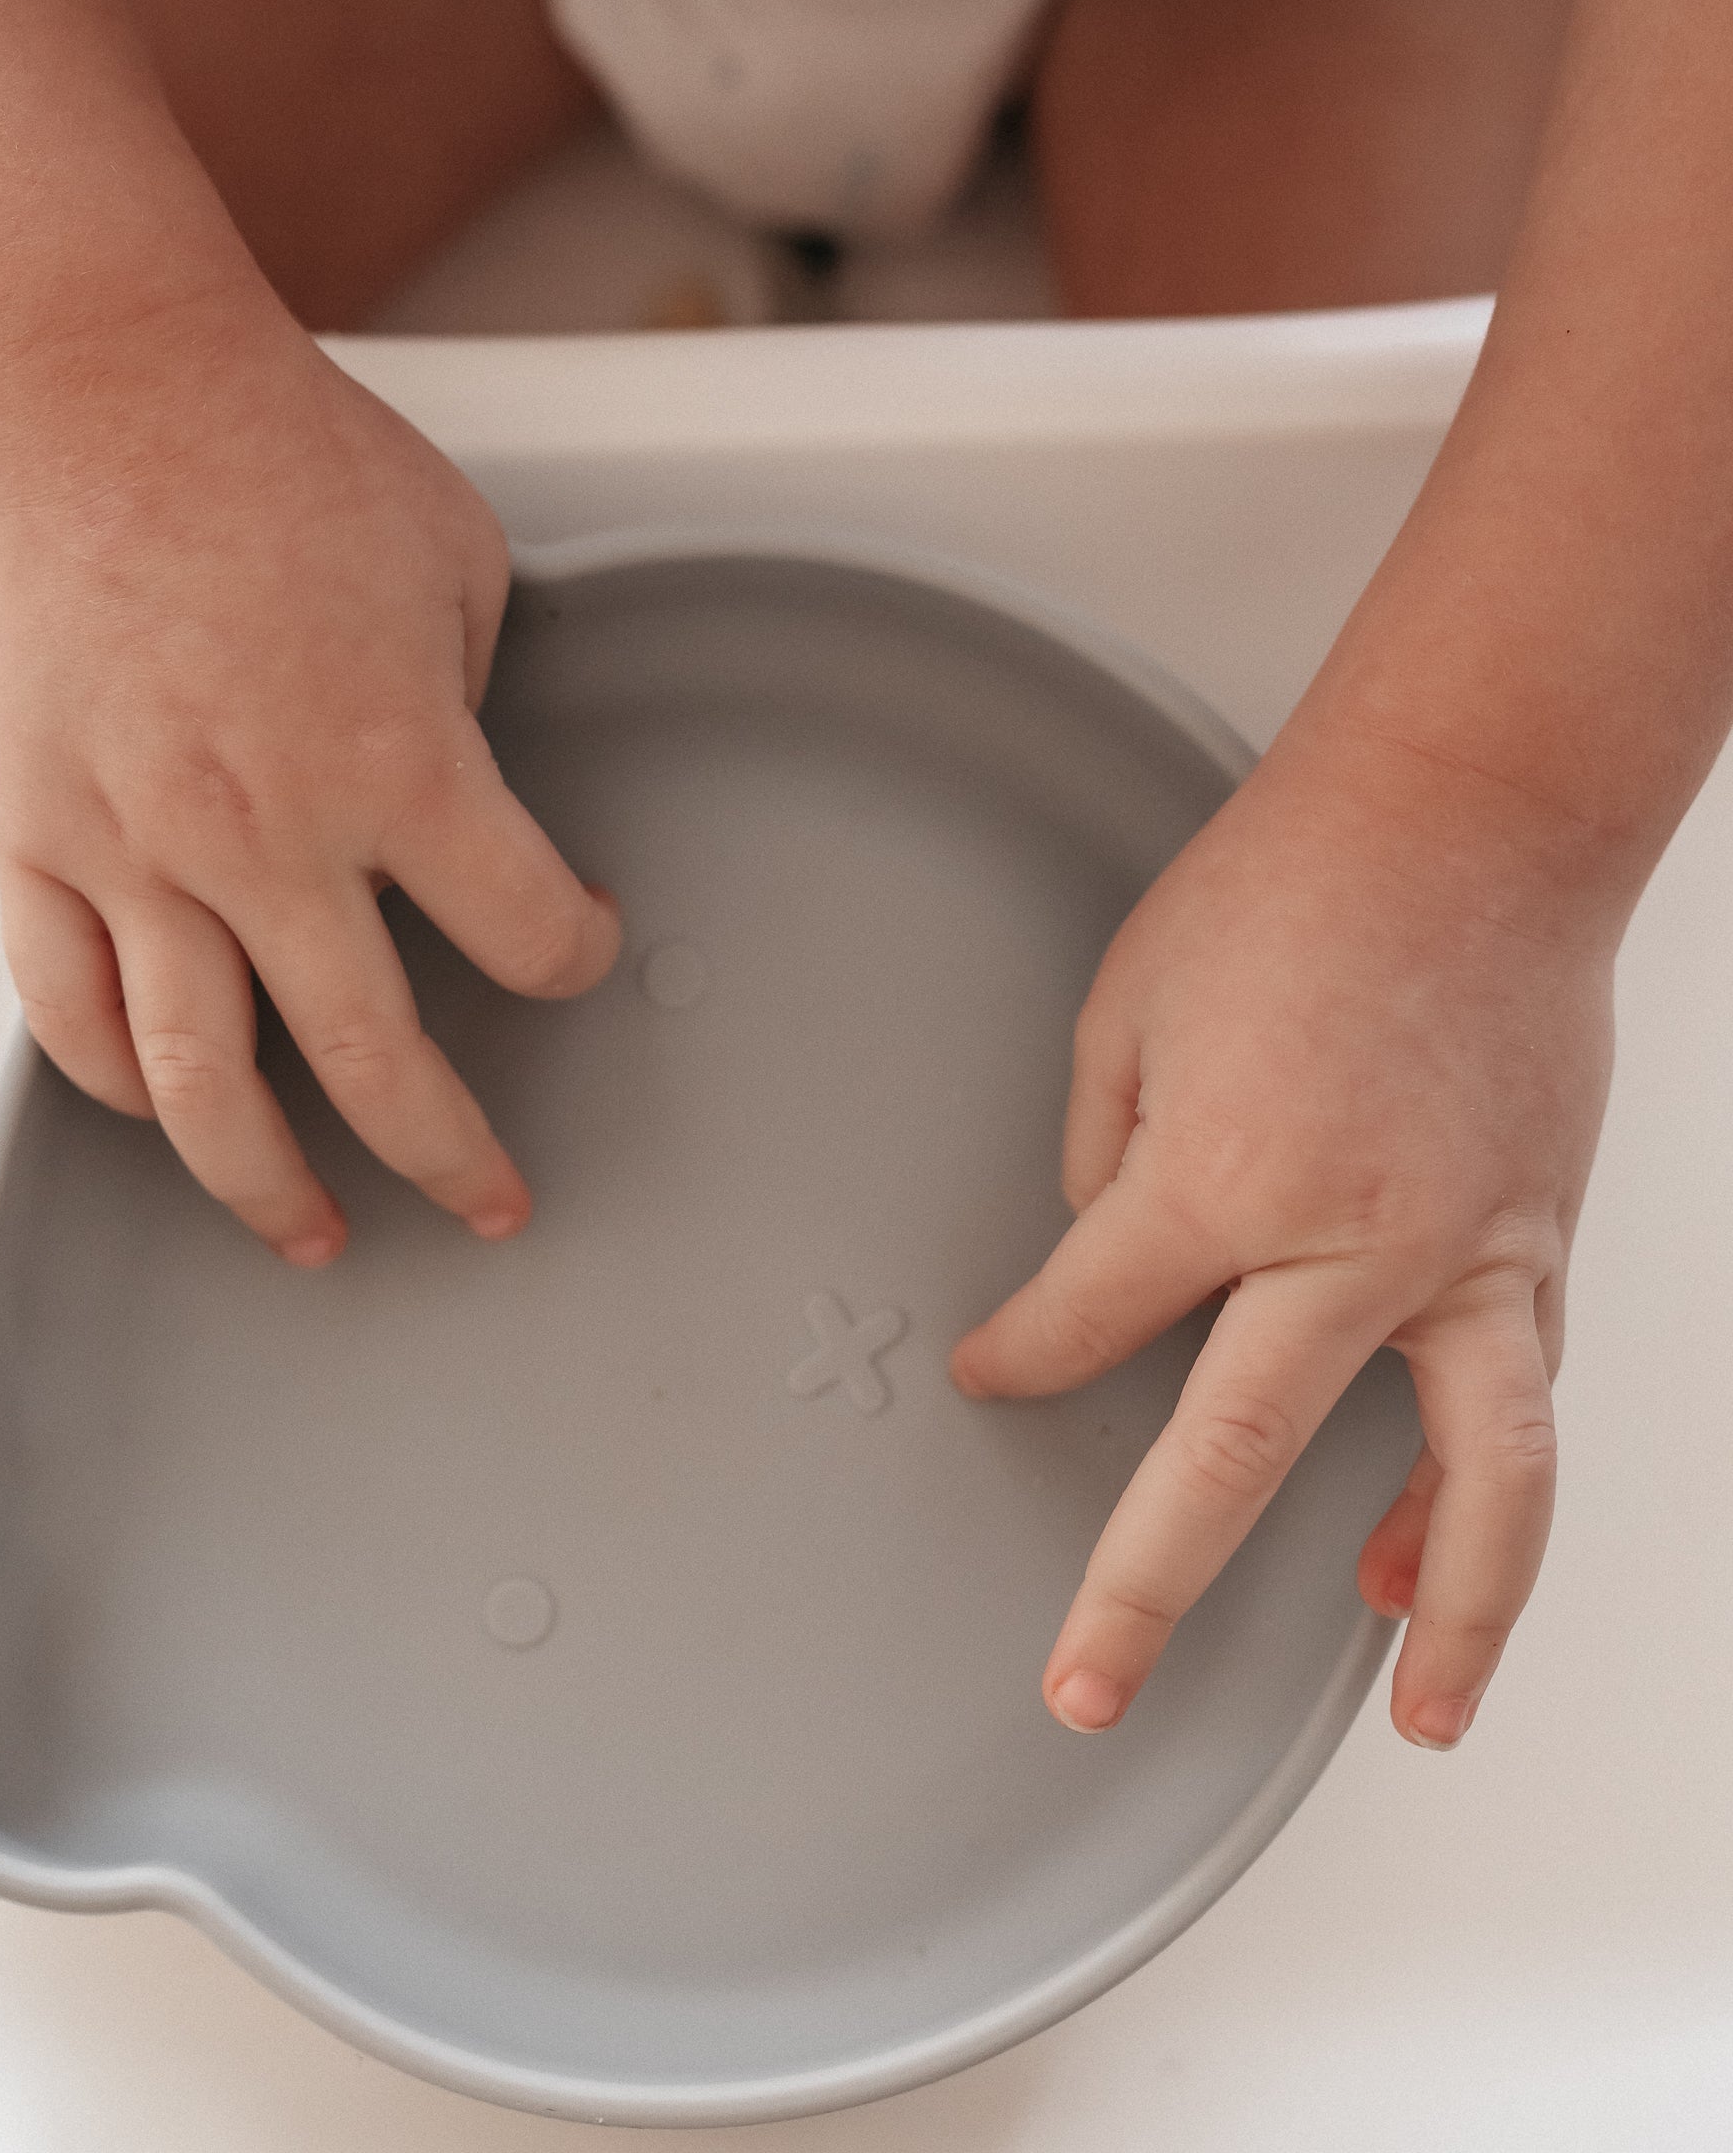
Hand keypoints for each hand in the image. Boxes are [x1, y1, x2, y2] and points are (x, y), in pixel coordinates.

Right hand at [0, 333, 618, 1262]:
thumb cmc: (286, 460)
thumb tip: (476, 804)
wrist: (105, 397)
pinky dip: (116, 1080)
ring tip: (316, 1235)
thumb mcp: (460, 568)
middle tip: (491, 1204)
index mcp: (397, 766)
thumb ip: (474, 713)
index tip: (578, 946)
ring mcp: (140, 850)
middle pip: (376, 1062)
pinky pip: (70, 1006)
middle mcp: (268, 836)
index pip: (525, 934)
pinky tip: (163, 1111)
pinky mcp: (41, 836)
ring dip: (268, 1184)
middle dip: (452, 1157)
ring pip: (200, 1084)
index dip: (576, 955)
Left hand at [950, 727, 1617, 1748]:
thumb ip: (1105, 1162)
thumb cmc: (1291, 888)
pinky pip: (1522, 1397)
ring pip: (1480, 1484)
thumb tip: (1101, 1262)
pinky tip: (1444, 1549)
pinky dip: (1489, 1487)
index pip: (1083, 1326)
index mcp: (1218, 1179)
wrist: (1470, 811)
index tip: (988, 1376)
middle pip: (1231, 1466)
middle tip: (1084, 1690)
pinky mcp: (1539, 1239)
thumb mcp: (1129, 1010)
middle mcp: (1351, 1246)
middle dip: (1140, 1594)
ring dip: (1454, 1618)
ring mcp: (1468, 1255)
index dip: (1020, 1361)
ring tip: (1422, 1717)